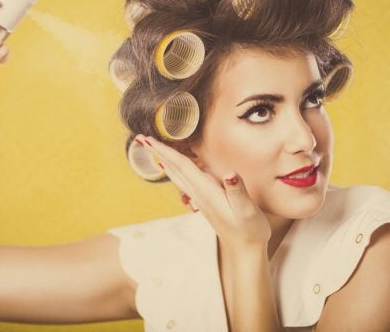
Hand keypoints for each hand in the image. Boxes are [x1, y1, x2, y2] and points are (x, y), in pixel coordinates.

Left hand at [135, 134, 271, 250]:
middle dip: (158, 152)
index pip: (182, 166)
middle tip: (140, 138)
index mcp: (207, 191)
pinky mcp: (204, 201)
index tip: (148, 140)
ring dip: (164, 160)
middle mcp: (199, 193)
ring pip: (177, 175)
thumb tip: (230, 174)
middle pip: (174, 168)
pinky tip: (170, 167)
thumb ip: (237, 191)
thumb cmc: (249, 229)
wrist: (244, 250)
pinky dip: (174, 170)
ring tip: (151, 148)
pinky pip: (184, 180)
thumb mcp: (247, 210)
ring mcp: (199, 198)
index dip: (165, 151)